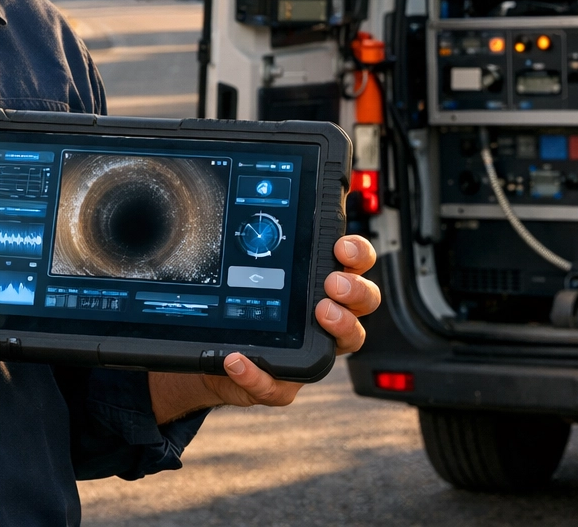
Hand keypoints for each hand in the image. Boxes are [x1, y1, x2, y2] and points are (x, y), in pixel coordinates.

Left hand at [148, 235, 379, 422]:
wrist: (214, 355)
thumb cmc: (243, 305)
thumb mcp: (251, 270)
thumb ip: (259, 240)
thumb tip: (256, 191)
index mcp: (322, 282)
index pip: (356, 263)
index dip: (357, 254)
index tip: (341, 247)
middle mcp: (326, 316)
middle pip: (363, 302)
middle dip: (356, 290)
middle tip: (333, 283)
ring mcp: (310, 351)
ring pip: (346, 342)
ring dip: (341, 327)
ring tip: (321, 313)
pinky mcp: (281, 384)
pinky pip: (278, 387)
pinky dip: (257, 374)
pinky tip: (238, 359)